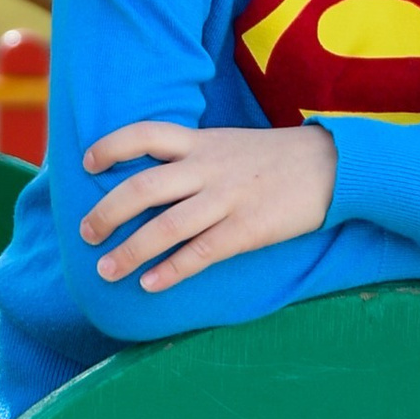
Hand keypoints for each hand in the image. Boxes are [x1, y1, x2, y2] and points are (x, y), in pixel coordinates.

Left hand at [81, 119, 336, 291]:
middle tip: (87, 234)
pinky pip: (200, 253)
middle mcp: (207, 168)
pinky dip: (171, 270)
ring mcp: (227, 199)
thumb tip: (152, 179)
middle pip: (143, 187)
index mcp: (201, 142)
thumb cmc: (275, 158)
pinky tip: (150, 284)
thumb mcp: (229, 144)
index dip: (111, 147)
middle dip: (107, 213)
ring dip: (130, 251)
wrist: (332, 166)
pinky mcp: (247, 229)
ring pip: (165, 226)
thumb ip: (193, 157)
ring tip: (106, 271)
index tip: (87, 163)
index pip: (145, 134)